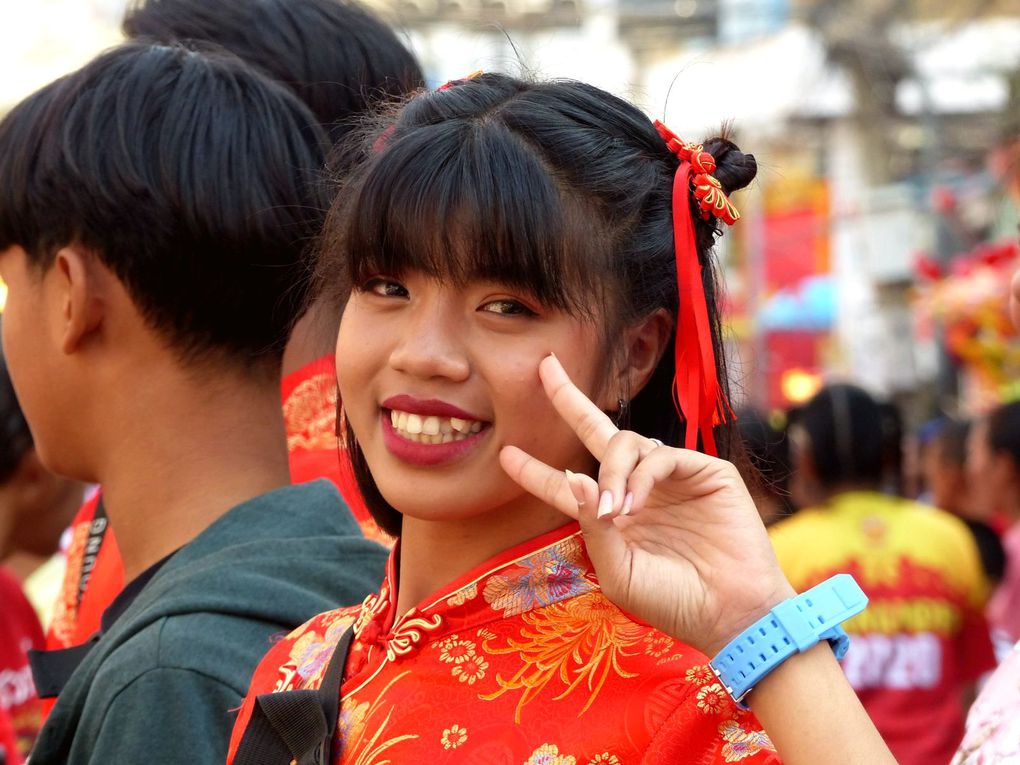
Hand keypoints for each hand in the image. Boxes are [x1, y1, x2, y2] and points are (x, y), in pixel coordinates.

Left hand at [499, 354, 794, 657]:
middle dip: (569, 399)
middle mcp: (637, 489)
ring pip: (627, 442)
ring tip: (615, 509)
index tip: (505, 455)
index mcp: (612, 518)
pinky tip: (635, 503)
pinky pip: (661, 456)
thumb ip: (593, 527)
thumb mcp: (618, 573)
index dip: (535, 471)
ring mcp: (671, 478)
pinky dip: (641, 475)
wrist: (730, 615)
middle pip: (596, 431)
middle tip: (544, 367)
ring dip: (611, 470)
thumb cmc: (672, 603)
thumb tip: (572, 476)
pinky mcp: (705, 472)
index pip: (566, 485)